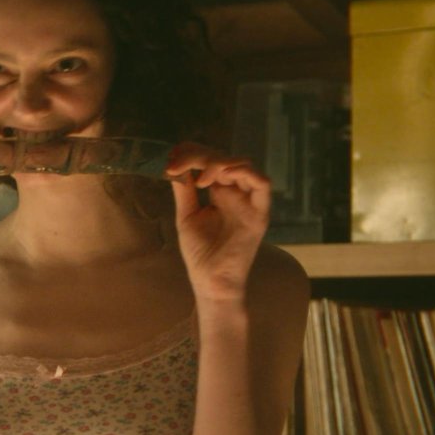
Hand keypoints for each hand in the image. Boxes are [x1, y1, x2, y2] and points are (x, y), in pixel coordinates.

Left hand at [164, 141, 269, 301]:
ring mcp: (249, 201)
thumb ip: (184, 190)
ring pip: (243, 165)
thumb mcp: (187, 215)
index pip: (211, 161)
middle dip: (201, 156)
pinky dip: (244, 172)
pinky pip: (262, 183)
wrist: (211, 280)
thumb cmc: (200, 252)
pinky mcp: (259, 213)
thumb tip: (175, 164)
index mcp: (220, 192)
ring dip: (219, 163)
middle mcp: (237, 193)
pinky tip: (221, 177)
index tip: (172, 160)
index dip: (193, 153)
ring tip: (200, 178)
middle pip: (225, 159)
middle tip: (179, 166)